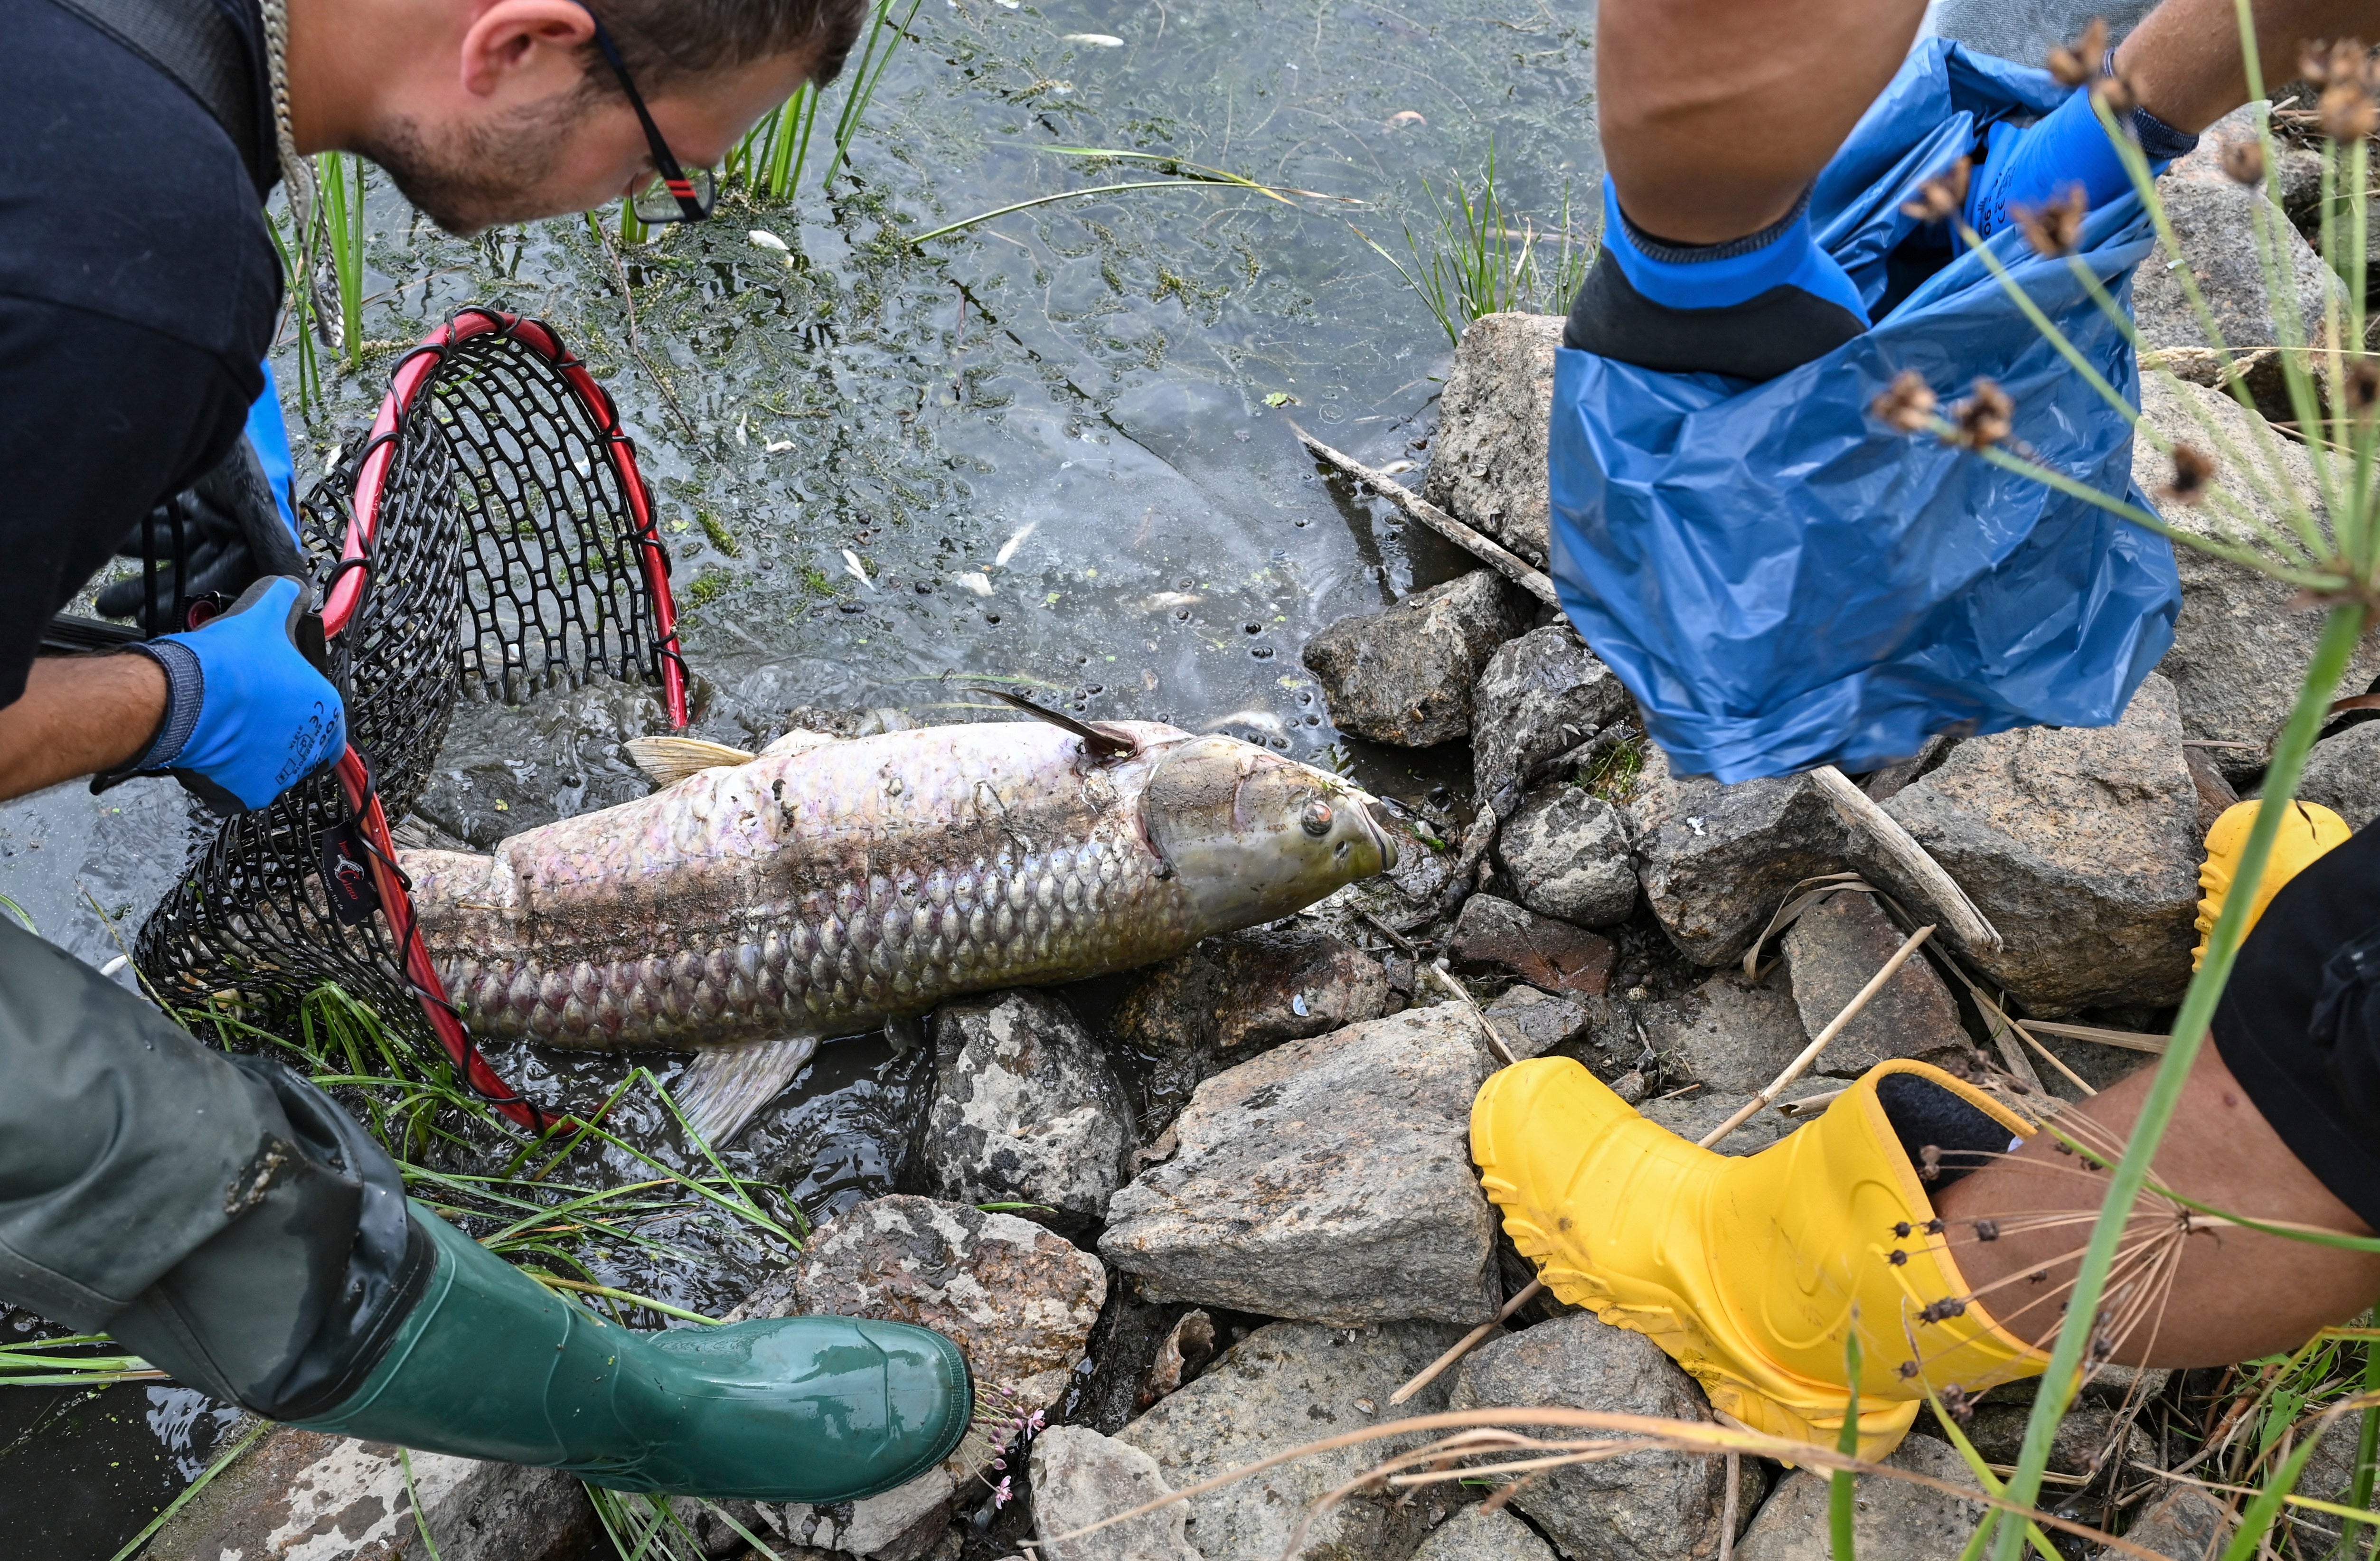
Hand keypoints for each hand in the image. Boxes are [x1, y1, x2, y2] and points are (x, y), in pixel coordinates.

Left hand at [96, 436, 304, 624]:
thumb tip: (299, 587)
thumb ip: (272, 538)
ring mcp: (205, 507)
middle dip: (160, 590)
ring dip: (141, 568)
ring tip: (105, 589)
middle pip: (198, 568)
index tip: (169, 622)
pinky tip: (110, 541)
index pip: (232, 574)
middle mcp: (234, 521)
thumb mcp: (249, 488)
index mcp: (259, 524)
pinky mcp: (179, 493)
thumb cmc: (228, 435)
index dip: (203, 599)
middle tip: (120, 609)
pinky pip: (158, 524)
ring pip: (174, 550)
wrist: (189, 385)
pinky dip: (137, 535)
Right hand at [116, 577, 346, 814]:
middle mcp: (311, 745)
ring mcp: (281, 774)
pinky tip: (213, 751)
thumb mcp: (264, 613)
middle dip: (277, 734)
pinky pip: (241, 788)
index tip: (281, 707)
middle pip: (299, 746)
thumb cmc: (228, 659)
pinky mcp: (250, 793)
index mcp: (326, 708)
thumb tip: (294, 588)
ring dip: (253, 754)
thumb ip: (285, 598)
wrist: (184, 695)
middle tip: (248, 715)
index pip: (329, 723)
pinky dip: (227, 776)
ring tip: (228, 729)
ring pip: (271, 767)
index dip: (304, 713)